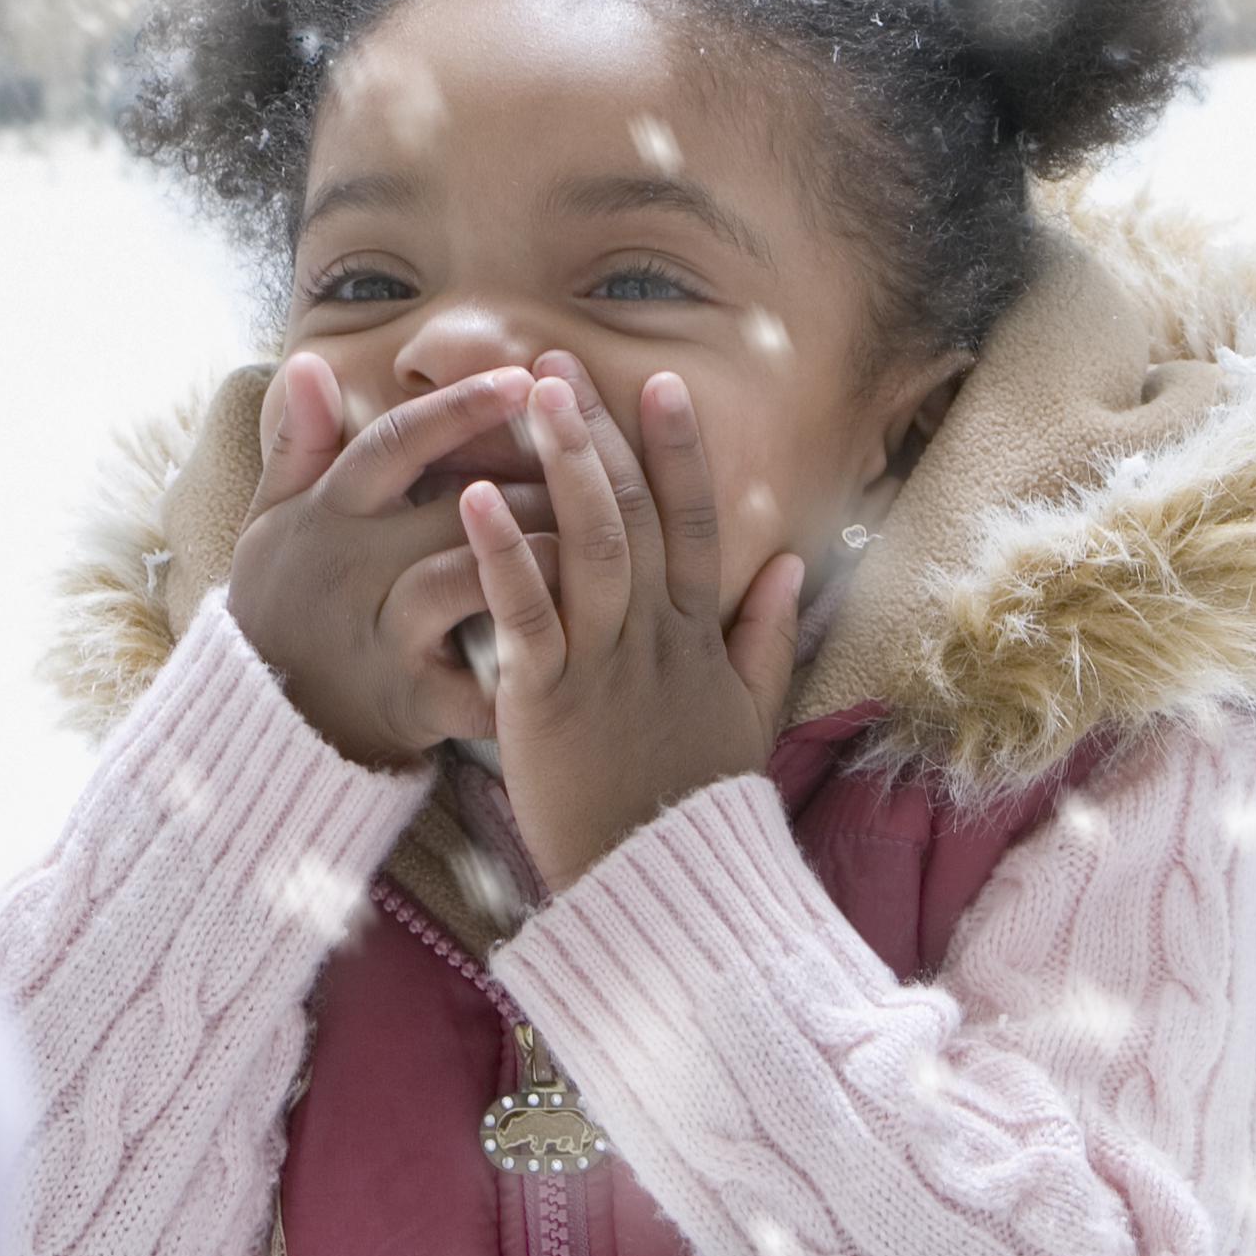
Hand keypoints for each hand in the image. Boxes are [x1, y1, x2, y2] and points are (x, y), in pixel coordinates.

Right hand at [224, 353, 554, 766]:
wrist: (265, 719)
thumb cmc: (285, 603)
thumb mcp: (273, 520)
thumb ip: (300, 444)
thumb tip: (313, 361)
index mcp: (329, 516)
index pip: (394, 445)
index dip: (458, 409)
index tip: (522, 377)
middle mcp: (356, 571)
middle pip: (452, 509)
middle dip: (530, 480)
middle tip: (597, 455)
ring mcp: (386, 637)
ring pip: (466, 582)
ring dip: (533, 555)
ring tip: (591, 534)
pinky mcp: (415, 701)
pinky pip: (482, 680)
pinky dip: (530, 663)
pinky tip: (585, 638)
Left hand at [456, 363, 809, 887]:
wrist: (658, 891)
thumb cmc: (692, 806)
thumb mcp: (746, 719)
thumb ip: (763, 638)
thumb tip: (786, 562)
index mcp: (699, 638)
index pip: (699, 525)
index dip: (681, 454)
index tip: (662, 386)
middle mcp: (658, 637)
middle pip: (639, 515)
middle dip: (602, 436)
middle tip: (562, 364)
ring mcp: (605, 664)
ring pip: (590, 544)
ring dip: (562, 466)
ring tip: (530, 399)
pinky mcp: (548, 699)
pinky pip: (524, 612)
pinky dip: (501, 552)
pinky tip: (470, 499)